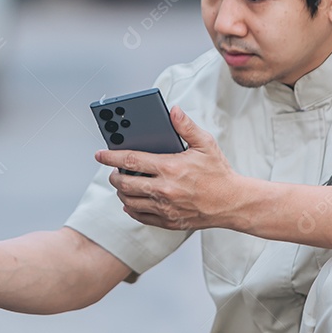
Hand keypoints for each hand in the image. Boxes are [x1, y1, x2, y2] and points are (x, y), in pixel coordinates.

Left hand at [95, 107, 241, 230]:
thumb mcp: (205, 144)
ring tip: (123, 184)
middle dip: (113, 176)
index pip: (130, 160)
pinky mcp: (168, 221)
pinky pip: (140, 216)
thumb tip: (173, 111)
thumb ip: (186, 127)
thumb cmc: (218, 172)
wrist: (232, 203)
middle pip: (124, 183)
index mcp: (170, 167)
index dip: (110, 156)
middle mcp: (164, 189)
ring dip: (121, 192)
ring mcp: (165, 208)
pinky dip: (131, 208)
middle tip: (113, 171)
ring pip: (129, 201)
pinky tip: (132, 201)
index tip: (99, 153)